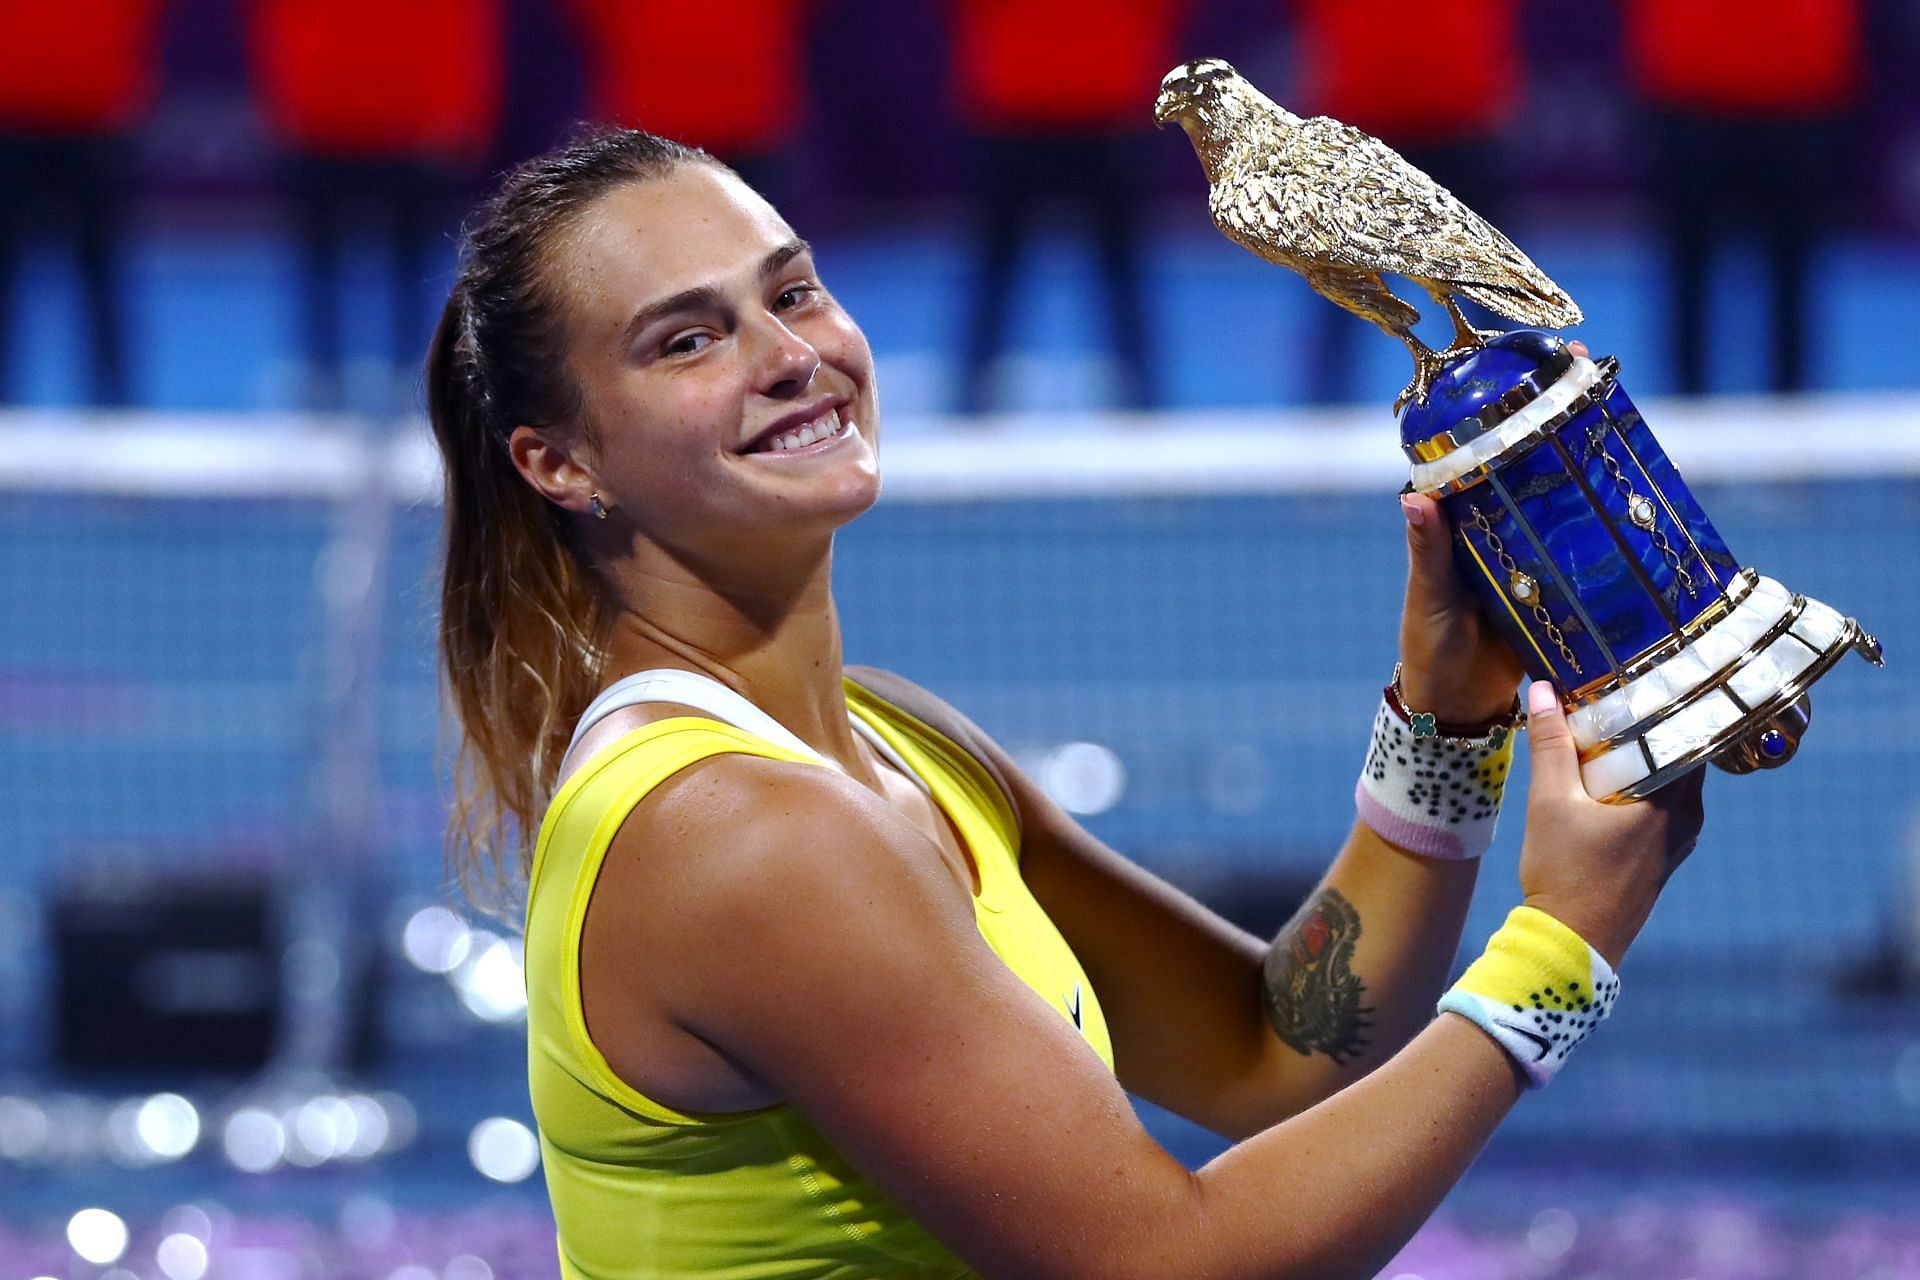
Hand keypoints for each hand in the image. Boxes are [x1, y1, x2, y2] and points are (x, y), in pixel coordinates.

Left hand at [1396, 340, 1589, 725]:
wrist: (1459, 708)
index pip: (1483, 456)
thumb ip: (1429, 552)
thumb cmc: (1430, 646)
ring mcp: (1535, 558)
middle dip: (1559, 429)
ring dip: (1592, 474)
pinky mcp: (1564, 590)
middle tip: (1589, 383)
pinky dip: (1613, 531)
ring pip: (1566, 506)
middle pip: (1533, 471)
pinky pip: (1589, 553)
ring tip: (1625, 430)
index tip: (1529, 368)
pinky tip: (1646, 508)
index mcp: (1464, 524)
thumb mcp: (1430, 595)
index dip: (1504, 413)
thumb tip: (1413, 497)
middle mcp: (1501, 532)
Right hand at [1515, 681, 1704, 964]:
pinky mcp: (1664, 856)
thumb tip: (1544, 689)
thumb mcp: (1550, 802)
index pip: (1686, 731)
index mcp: (1671, 799)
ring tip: (1605, 731)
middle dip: (1647, 726)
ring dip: (1641, 757)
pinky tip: (1605, 778)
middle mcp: (1688, 816)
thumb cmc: (1564, 874)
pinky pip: (1661, 805)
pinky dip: (1640, 785)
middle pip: (1678, 752)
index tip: (1642, 671)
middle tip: (1615, 693)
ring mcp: (1679, 839)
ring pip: (1669, 780)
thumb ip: (1551, 745)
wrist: (1572, 944)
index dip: (1666, 699)